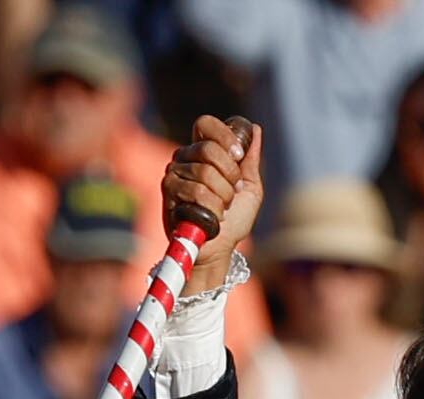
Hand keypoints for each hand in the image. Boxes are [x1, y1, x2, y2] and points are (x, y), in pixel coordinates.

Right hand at [162, 117, 266, 272]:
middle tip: (233, 191)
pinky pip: (196, 191)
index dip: (224, 136)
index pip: (206, 124)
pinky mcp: (168, 191)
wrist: (219, 249)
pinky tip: (211, 217)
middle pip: (209, 149)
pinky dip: (212, 208)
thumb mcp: (250, 187)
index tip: (239, 155)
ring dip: (223, 196)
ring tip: (222, 209)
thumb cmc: (234, 220)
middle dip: (230, 173)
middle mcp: (185, 157)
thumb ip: (251, 159)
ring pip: (205, 173)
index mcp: (203, 150)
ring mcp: (174, 173)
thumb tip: (255, 129)